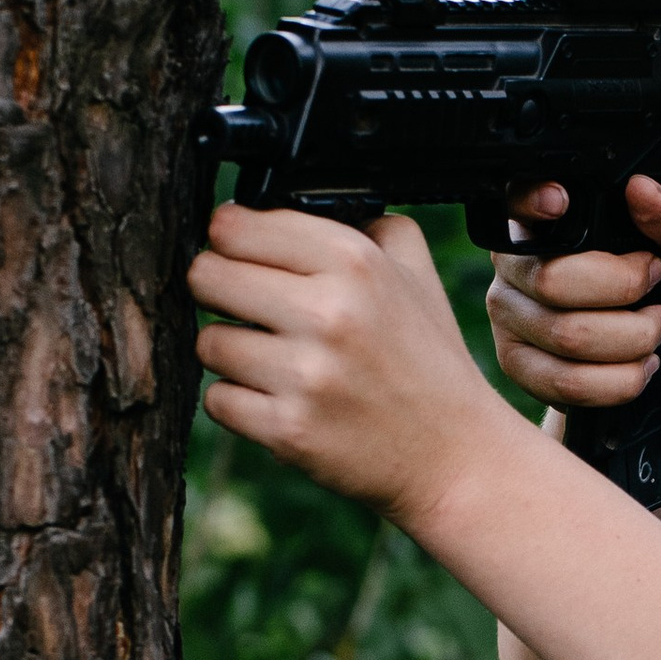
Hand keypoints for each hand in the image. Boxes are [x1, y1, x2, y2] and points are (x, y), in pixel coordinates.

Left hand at [188, 202, 501, 521]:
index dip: (228, 241)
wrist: (454, 456)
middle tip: (247, 309)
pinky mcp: (288, 431)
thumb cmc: (428, 363)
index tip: (240, 256)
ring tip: (273, 362)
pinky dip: (239, 403)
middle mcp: (328, 312)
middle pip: (206, 276)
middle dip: (219, 291)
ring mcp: (306, 375)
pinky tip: (278, 400)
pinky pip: (218, 400)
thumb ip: (365, 224)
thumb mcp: (415, 274)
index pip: (234, 226)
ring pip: (208, 342)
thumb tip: (290, 203)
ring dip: (230, 353)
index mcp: (355, 261)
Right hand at [485, 174, 660, 414]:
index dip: (530, 201)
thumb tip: (644, 191)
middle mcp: (517, 260)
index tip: (562, 203)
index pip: (515, 198)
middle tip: (655, 291)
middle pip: (551, 280)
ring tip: (655, 329)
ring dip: (631, 340)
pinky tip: (639, 365)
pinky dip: (619, 381)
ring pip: (565, 337)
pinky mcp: (519, 365)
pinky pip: (566, 382)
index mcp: (551, 216)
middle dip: (623, 292)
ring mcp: (509, 314)